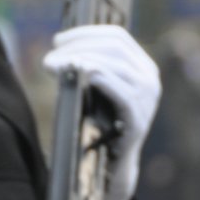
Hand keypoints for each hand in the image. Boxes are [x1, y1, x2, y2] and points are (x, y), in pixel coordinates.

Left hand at [43, 25, 159, 199]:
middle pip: (115, 48)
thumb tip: (59, 42)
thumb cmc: (97, 121)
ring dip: (80, 61)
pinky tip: (82, 75)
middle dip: (78, 47)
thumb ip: (88, 62)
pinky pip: (123, 93)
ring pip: (117, 66)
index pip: (117, 36)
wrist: (111, 165)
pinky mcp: (139, 121)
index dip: (85, 34)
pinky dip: (102, 79)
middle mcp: (150, 79)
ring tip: (53, 67)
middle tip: (49, 57)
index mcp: (142, 66)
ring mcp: (148, 101)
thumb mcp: (95, 86)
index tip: (57, 40)